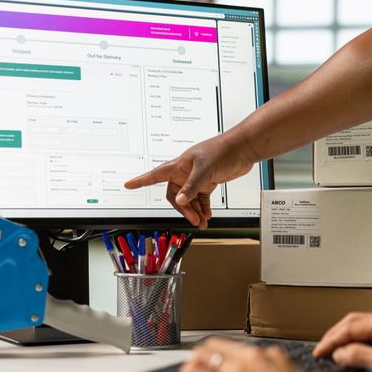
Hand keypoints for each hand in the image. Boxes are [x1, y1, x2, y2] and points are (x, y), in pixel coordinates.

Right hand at [123, 135, 255, 228]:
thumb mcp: (205, 170)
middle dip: (183, 209)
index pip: (156, 174)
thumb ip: (192, 187)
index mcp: (179, 165)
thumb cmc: (222, 151)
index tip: (128, 185)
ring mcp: (196, 177)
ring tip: (202, 222)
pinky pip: (201, 198)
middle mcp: (185, 172)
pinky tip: (206, 215)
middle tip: (193, 220)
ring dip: (195, 211)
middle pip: (176, 195)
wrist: (242, 149)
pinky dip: (203, 207)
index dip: (141, 180)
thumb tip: (180, 201)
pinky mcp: (208, 182)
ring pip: (189, 199)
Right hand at [312, 310, 371, 371]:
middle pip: (353, 322)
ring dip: (346, 337)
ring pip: (361, 327)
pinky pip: (371, 334)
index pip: (349, 327)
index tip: (320, 351)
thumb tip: (339, 353)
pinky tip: (354, 351)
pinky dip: (358, 341)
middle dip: (335, 335)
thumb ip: (358, 355)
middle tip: (322, 349)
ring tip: (334, 350)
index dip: (331, 340)